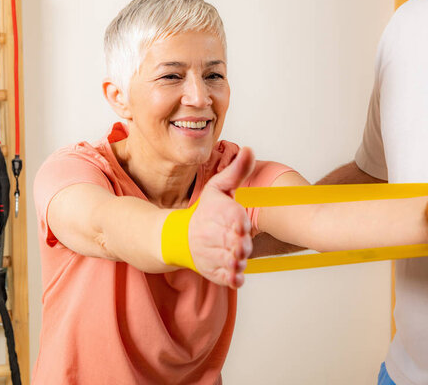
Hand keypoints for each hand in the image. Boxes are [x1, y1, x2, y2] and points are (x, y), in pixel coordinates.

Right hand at [188, 147, 254, 288]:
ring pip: (230, 261)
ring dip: (238, 261)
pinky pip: (225, 277)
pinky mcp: (211, 271)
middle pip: (233, 243)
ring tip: (239, 255)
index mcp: (215, 212)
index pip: (231, 218)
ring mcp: (210, 254)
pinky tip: (237, 273)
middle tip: (243, 244)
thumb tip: (250, 149)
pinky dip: (234, 278)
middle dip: (241, 245)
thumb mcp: (218, 187)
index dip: (239, 223)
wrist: (177, 237)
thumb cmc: (204, 210)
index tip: (243, 226)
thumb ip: (237, 171)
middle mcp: (211, 234)